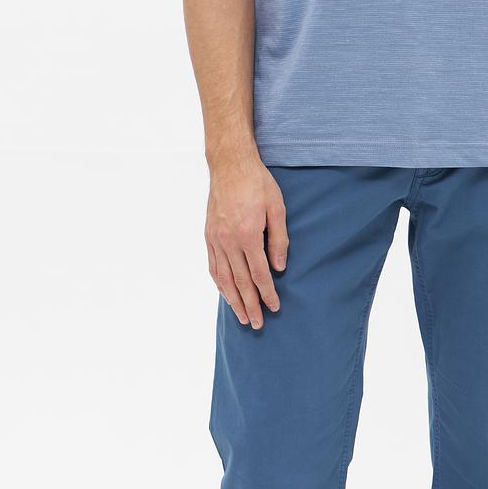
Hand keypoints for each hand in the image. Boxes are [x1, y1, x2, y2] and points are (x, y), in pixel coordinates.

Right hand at [205, 150, 287, 328]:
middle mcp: (228, 241)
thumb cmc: (258, 183)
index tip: (274, 308)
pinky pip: (212, 265)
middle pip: (240, 281)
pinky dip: (219, 283)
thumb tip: (279, 267)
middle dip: (250, 304)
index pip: (259, 273)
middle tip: (257, 324)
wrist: (230, 164)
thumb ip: (279, 239)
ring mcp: (215, 239)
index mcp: (248, 234)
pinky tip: (225, 294)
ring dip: (232, 300)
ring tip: (241, 317)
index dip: (267, 293)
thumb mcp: (277, 208)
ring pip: (223, 278)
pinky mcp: (208, 235)